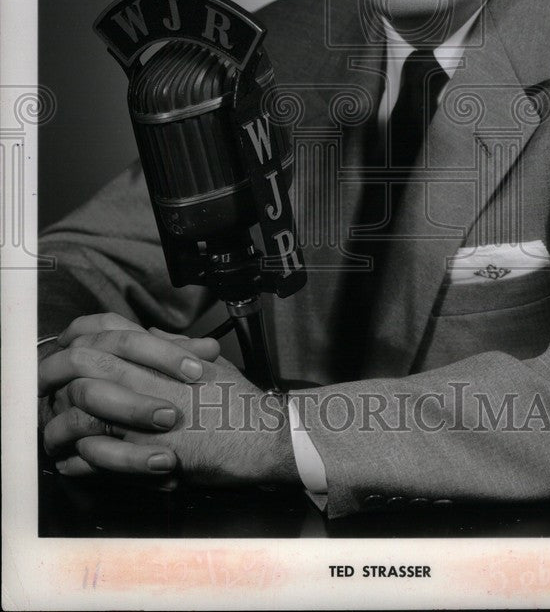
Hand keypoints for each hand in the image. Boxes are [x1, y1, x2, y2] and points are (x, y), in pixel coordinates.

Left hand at [39, 312, 296, 485]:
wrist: (264, 436)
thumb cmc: (240, 401)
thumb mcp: (211, 363)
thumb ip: (175, 347)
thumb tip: (147, 330)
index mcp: (164, 357)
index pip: (109, 335)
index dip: (78, 341)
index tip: (62, 352)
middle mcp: (153, 381)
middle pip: (87, 367)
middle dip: (58, 378)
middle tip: (42, 390)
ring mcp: (149, 417)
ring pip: (86, 411)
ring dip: (63, 423)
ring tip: (54, 433)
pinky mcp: (151, 454)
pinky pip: (100, 455)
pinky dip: (80, 460)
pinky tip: (74, 462)